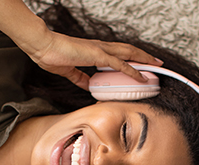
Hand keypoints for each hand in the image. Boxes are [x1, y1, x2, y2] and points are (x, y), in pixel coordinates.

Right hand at [0, 0, 160, 89]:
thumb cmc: (51, 55)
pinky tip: (142, 76)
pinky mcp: (97, 54)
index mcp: (94, 51)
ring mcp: (100, 50)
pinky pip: (120, 64)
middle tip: (157, 62)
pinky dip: (133, 70)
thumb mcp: (68, 71)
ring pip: (129, 54)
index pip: (118, 54)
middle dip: (144, 56)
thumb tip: (87, 85)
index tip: (141, 64)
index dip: (131, 58)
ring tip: (157, 65)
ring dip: (144, 60)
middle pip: (128, 51)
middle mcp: (100, 48)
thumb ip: (79, 78)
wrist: (42, 45)